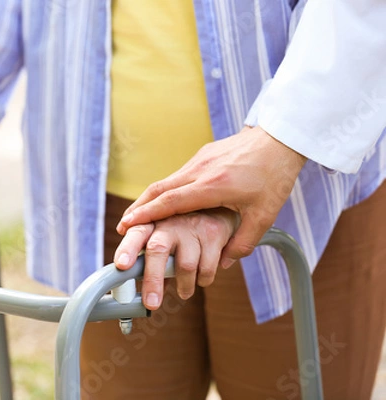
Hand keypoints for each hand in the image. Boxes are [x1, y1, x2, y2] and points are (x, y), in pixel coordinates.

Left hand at [114, 208, 238, 309]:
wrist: (217, 208)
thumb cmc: (180, 229)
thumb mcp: (161, 237)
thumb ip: (149, 260)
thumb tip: (136, 294)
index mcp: (151, 223)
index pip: (135, 235)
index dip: (127, 249)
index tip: (122, 265)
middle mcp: (169, 222)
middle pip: (157, 249)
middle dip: (152, 279)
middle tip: (151, 304)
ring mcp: (191, 226)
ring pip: (185, 265)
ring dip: (184, 286)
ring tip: (184, 292)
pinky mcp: (213, 233)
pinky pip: (206, 268)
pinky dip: (203, 280)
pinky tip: (201, 278)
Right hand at [116, 126, 305, 268]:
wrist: (279, 139)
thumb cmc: (274, 176)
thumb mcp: (264, 215)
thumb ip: (242, 242)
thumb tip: (222, 263)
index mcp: (214, 186)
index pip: (172, 201)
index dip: (148, 214)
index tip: (128, 225)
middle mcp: (201, 171)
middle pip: (159, 190)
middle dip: (139, 208)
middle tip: (123, 225)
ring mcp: (199, 160)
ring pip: (165, 181)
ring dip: (149, 199)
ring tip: (136, 216)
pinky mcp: (201, 156)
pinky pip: (176, 175)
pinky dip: (163, 190)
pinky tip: (161, 202)